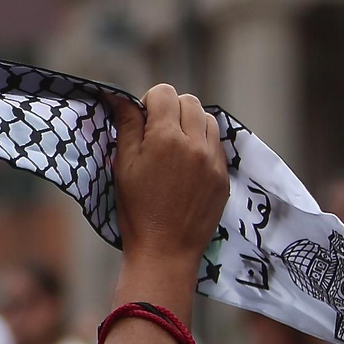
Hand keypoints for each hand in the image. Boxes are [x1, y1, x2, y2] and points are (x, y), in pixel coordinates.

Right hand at [109, 83, 229, 268]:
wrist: (166, 249)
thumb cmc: (136, 211)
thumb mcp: (123, 167)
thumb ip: (127, 127)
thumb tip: (120, 98)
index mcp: (166, 138)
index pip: (165, 93)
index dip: (149, 101)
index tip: (142, 120)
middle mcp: (195, 144)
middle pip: (189, 101)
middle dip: (171, 109)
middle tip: (156, 133)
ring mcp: (214, 160)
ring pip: (207, 119)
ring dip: (190, 123)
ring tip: (174, 146)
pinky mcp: (223, 175)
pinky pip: (216, 144)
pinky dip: (202, 144)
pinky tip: (186, 164)